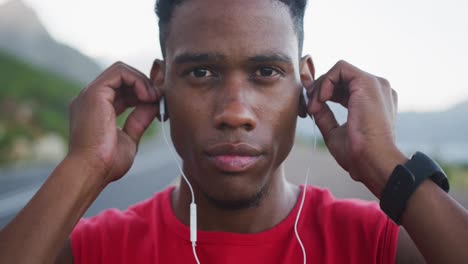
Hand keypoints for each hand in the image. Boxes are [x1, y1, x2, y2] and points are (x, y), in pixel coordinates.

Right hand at [68, 62, 160, 183]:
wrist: (91, 171)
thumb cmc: (107, 163)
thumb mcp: (129, 138)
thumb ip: (139, 119)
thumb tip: (153, 104)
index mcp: (96, 110)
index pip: (122, 90)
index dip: (142, 92)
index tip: (158, 102)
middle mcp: (91, 99)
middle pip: (122, 78)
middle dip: (146, 84)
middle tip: (161, 98)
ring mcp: (90, 94)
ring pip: (121, 70)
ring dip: (143, 82)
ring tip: (154, 98)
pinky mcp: (95, 92)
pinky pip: (120, 71)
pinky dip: (138, 80)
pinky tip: (147, 97)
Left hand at [304, 60, 406, 196]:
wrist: (373, 161)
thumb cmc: (358, 154)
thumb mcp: (335, 132)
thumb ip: (326, 116)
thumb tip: (314, 104)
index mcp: (373, 102)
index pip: (344, 88)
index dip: (324, 93)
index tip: (311, 106)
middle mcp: (377, 90)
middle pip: (341, 78)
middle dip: (319, 89)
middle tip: (310, 107)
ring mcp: (375, 84)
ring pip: (339, 72)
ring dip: (321, 87)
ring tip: (315, 107)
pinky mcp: (368, 82)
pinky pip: (341, 68)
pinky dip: (326, 81)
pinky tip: (322, 99)